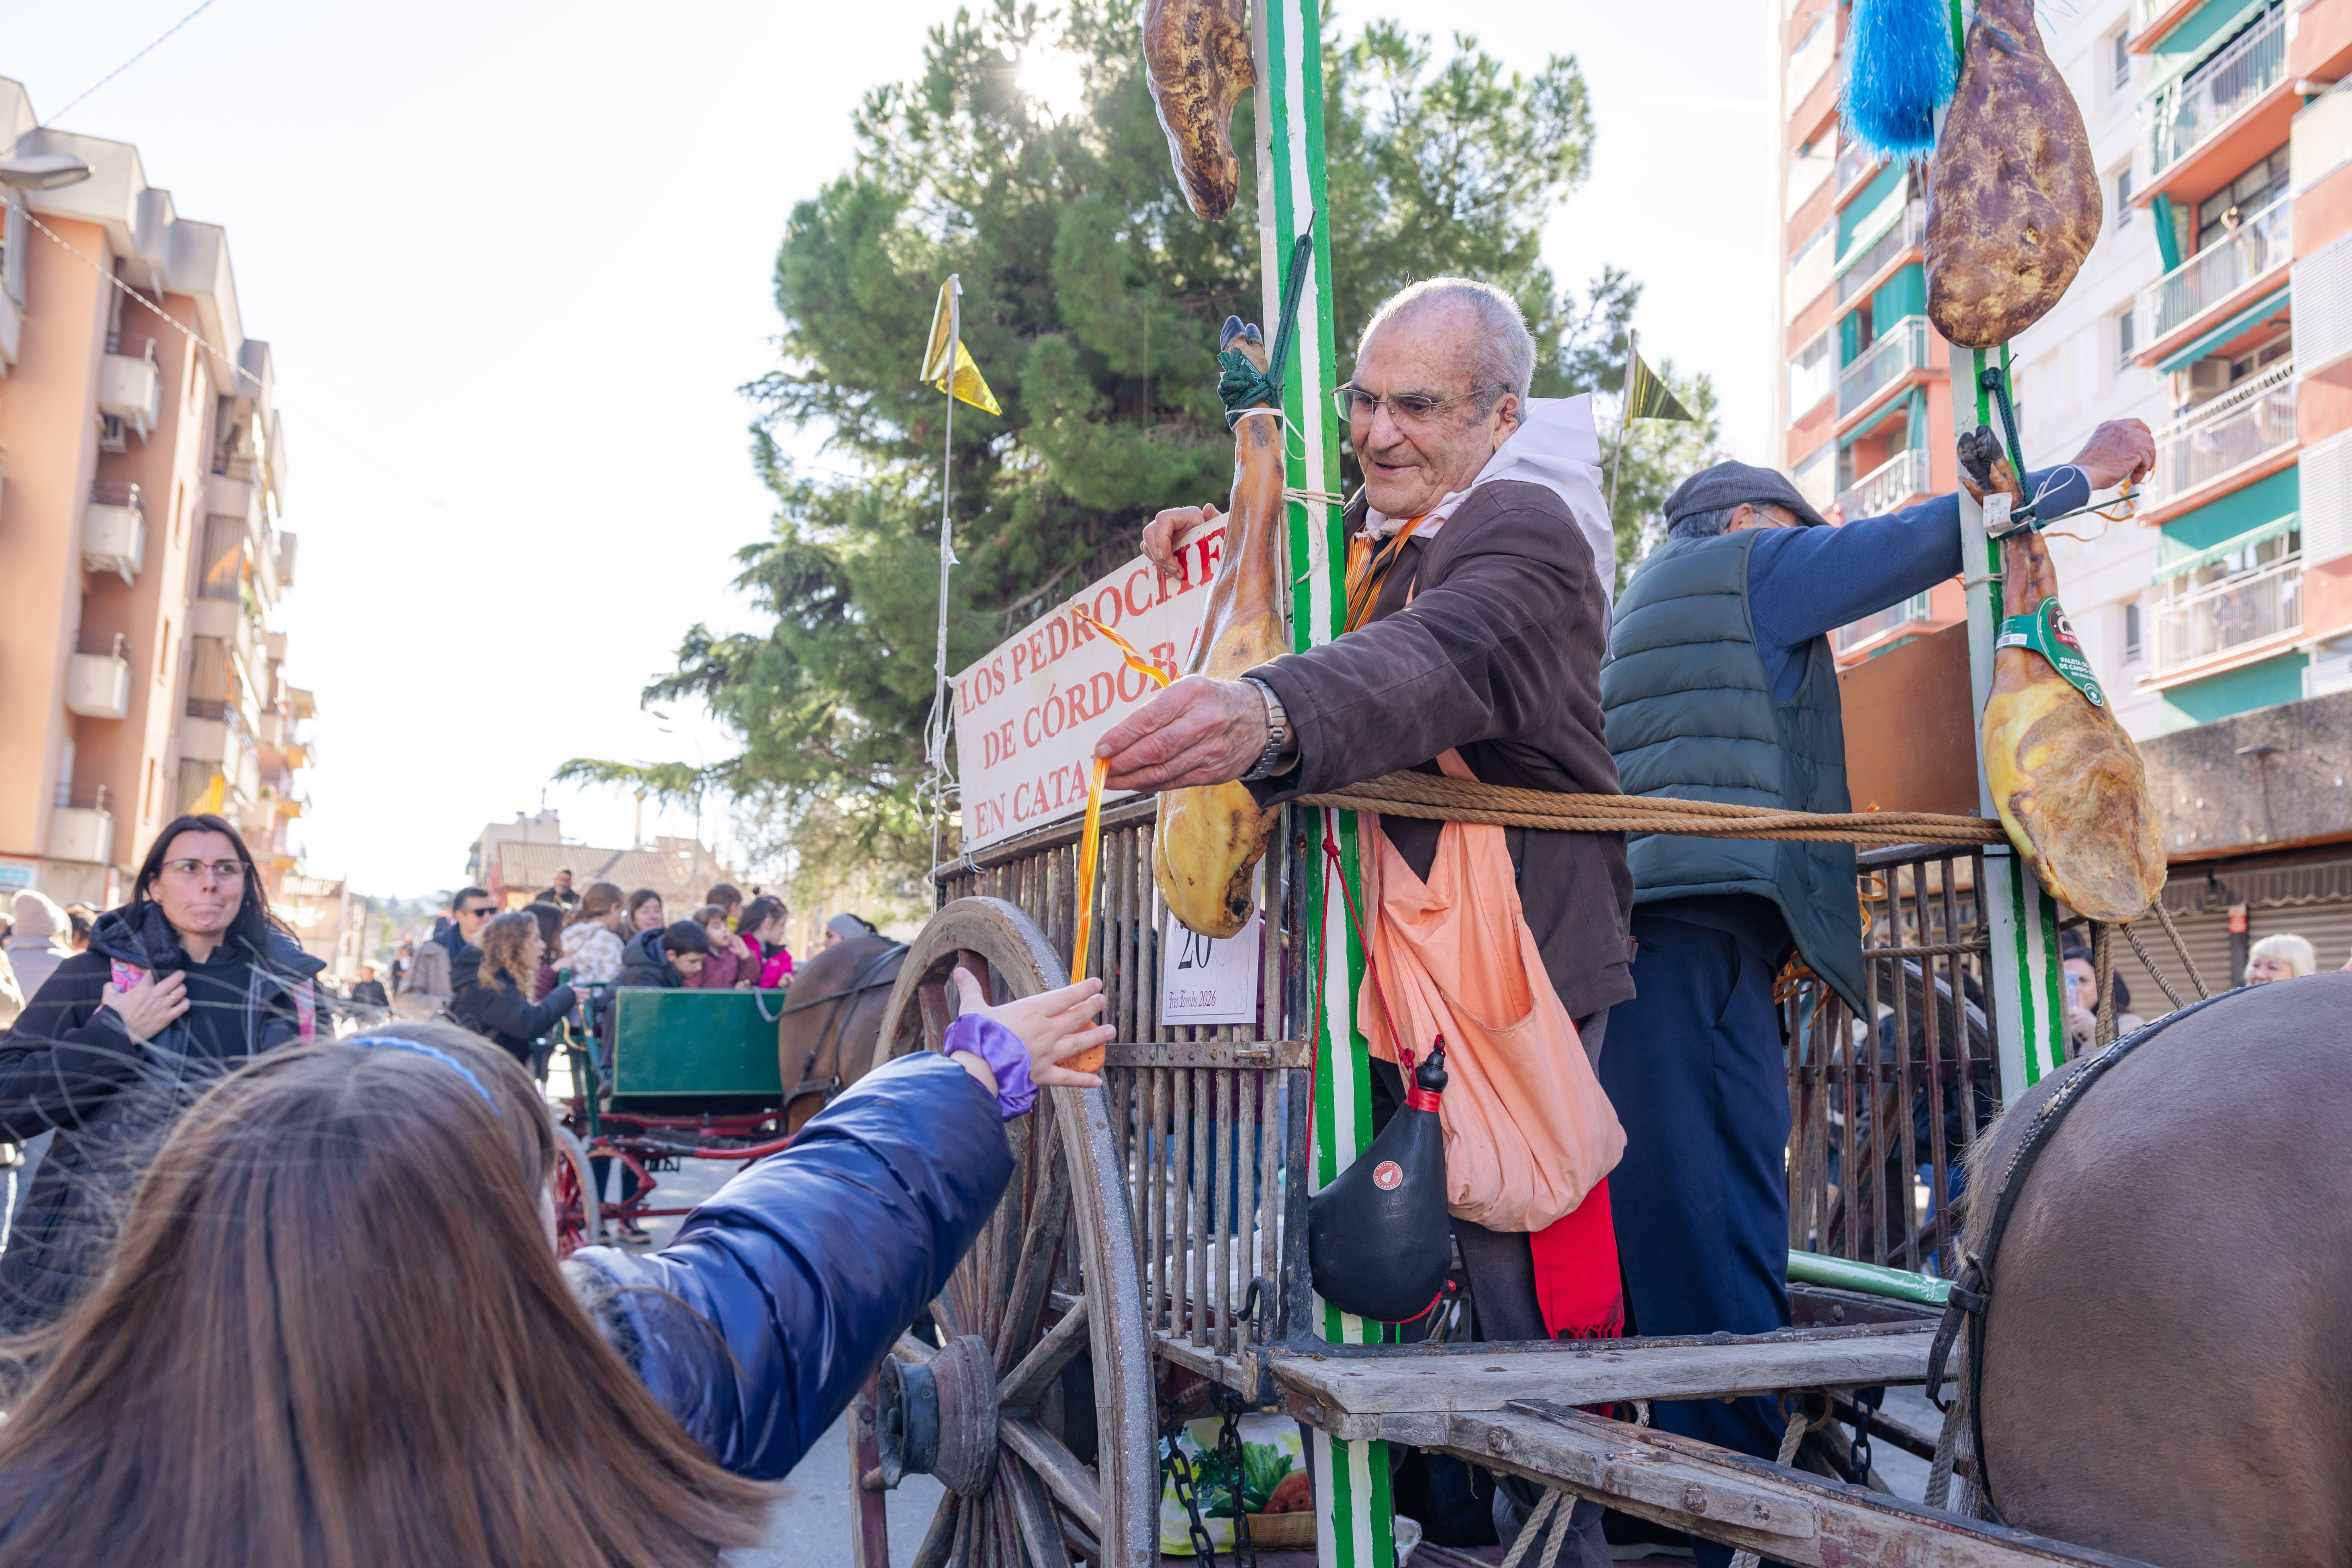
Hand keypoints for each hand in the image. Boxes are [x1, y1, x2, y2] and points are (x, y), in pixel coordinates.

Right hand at [102, 971, 188, 1043]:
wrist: (119, 1034)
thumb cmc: (114, 1015)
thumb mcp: (108, 998)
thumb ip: (110, 987)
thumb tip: (111, 984)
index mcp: (143, 989)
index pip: (152, 973)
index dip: (154, 970)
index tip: (155, 971)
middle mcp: (156, 995)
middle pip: (175, 979)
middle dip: (179, 975)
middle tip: (179, 975)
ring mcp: (164, 1006)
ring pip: (182, 992)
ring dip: (182, 989)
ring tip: (179, 989)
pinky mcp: (167, 1018)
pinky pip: (183, 1007)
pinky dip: (185, 1003)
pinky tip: (182, 1002)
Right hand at [950, 966, 1108, 1088]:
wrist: (977, 1068)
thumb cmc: (975, 1036)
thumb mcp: (972, 1009)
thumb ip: (971, 990)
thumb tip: (959, 972)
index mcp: (1031, 1011)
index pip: (1064, 997)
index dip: (1082, 989)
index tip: (1096, 983)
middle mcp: (1045, 1031)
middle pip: (1075, 1017)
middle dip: (1091, 1007)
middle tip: (1103, 1001)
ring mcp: (1047, 1054)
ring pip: (1078, 1044)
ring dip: (1096, 1037)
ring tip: (1110, 1031)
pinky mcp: (1043, 1075)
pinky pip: (1068, 1078)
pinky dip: (1083, 1080)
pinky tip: (1097, 1081)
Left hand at [1094, 675, 1266, 791]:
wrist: (1262, 717)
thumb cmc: (1212, 700)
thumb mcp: (1187, 690)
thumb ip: (1156, 711)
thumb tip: (1116, 740)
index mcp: (1192, 693)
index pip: (1149, 719)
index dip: (1121, 737)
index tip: (1100, 748)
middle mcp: (1204, 721)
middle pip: (1155, 749)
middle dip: (1122, 762)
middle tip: (1101, 768)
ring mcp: (1212, 750)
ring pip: (1163, 771)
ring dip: (1131, 779)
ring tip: (1110, 780)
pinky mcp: (1215, 772)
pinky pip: (1175, 782)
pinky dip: (1150, 785)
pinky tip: (1134, 783)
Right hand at [1143, 503, 1218, 579]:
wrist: (1217, 547)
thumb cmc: (1219, 537)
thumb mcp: (1219, 529)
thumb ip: (1215, 518)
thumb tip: (1208, 507)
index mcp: (1186, 515)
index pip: (1163, 519)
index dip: (1161, 538)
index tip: (1166, 555)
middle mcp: (1171, 521)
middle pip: (1149, 532)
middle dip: (1158, 554)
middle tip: (1174, 570)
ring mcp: (1164, 533)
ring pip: (1147, 544)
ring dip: (1159, 561)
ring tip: (1177, 573)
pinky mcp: (1162, 544)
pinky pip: (1150, 552)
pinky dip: (1159, 563)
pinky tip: (1173, 571)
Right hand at [2069, 420, 2154, 489]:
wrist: (2083, 475)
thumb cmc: (2088, 468)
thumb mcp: (2102, 449)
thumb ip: (2115, 444)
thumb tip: (2132, 453)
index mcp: (2110, 426)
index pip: (2135, 423)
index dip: (2144, 433)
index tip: (2145, 445)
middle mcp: (2120, 427)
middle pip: (2146, 436)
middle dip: (2147, 451)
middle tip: (2144, 465)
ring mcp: (2129, 436)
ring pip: (2149, 448)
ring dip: (2145, 464)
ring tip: (2135, 476)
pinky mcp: (2136, 448)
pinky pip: (2147, 460)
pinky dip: (2142, 472)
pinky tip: (2133, 479)